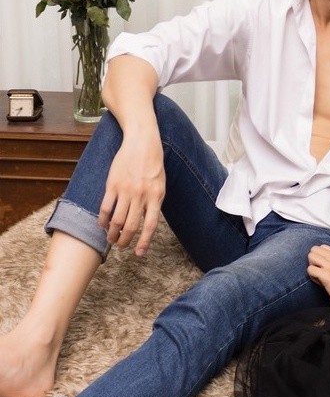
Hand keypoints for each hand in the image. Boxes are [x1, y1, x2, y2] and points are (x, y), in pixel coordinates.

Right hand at [98, 131, 164, 256]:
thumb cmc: (153, 165)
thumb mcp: (160, 185)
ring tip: (110, 239)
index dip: (144, 242)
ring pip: (116, 220)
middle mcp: (141, 195)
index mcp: (156, 197)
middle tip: (120, 246)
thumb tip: (147, 224)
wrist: (142, 143)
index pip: (150, 225)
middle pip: (131, 226)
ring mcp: (126, 190)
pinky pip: (105, 207)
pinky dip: (102, 219)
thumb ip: (154, 203)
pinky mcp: (112, 184)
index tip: (139, 253)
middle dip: (124, 240)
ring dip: (112, 233)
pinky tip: (102, 225)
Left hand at [307, 245, 329, 311]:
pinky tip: (320, 283)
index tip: (324, 267)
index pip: (321, 246)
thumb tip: (318, 256)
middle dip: (313, 260)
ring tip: (319, 276)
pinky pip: (310, 269)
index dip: (319, 257)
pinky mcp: (327, 276)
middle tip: (319, 271)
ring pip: (311, 257)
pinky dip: (312, 277)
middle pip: (314, 250)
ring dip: (312, 268)